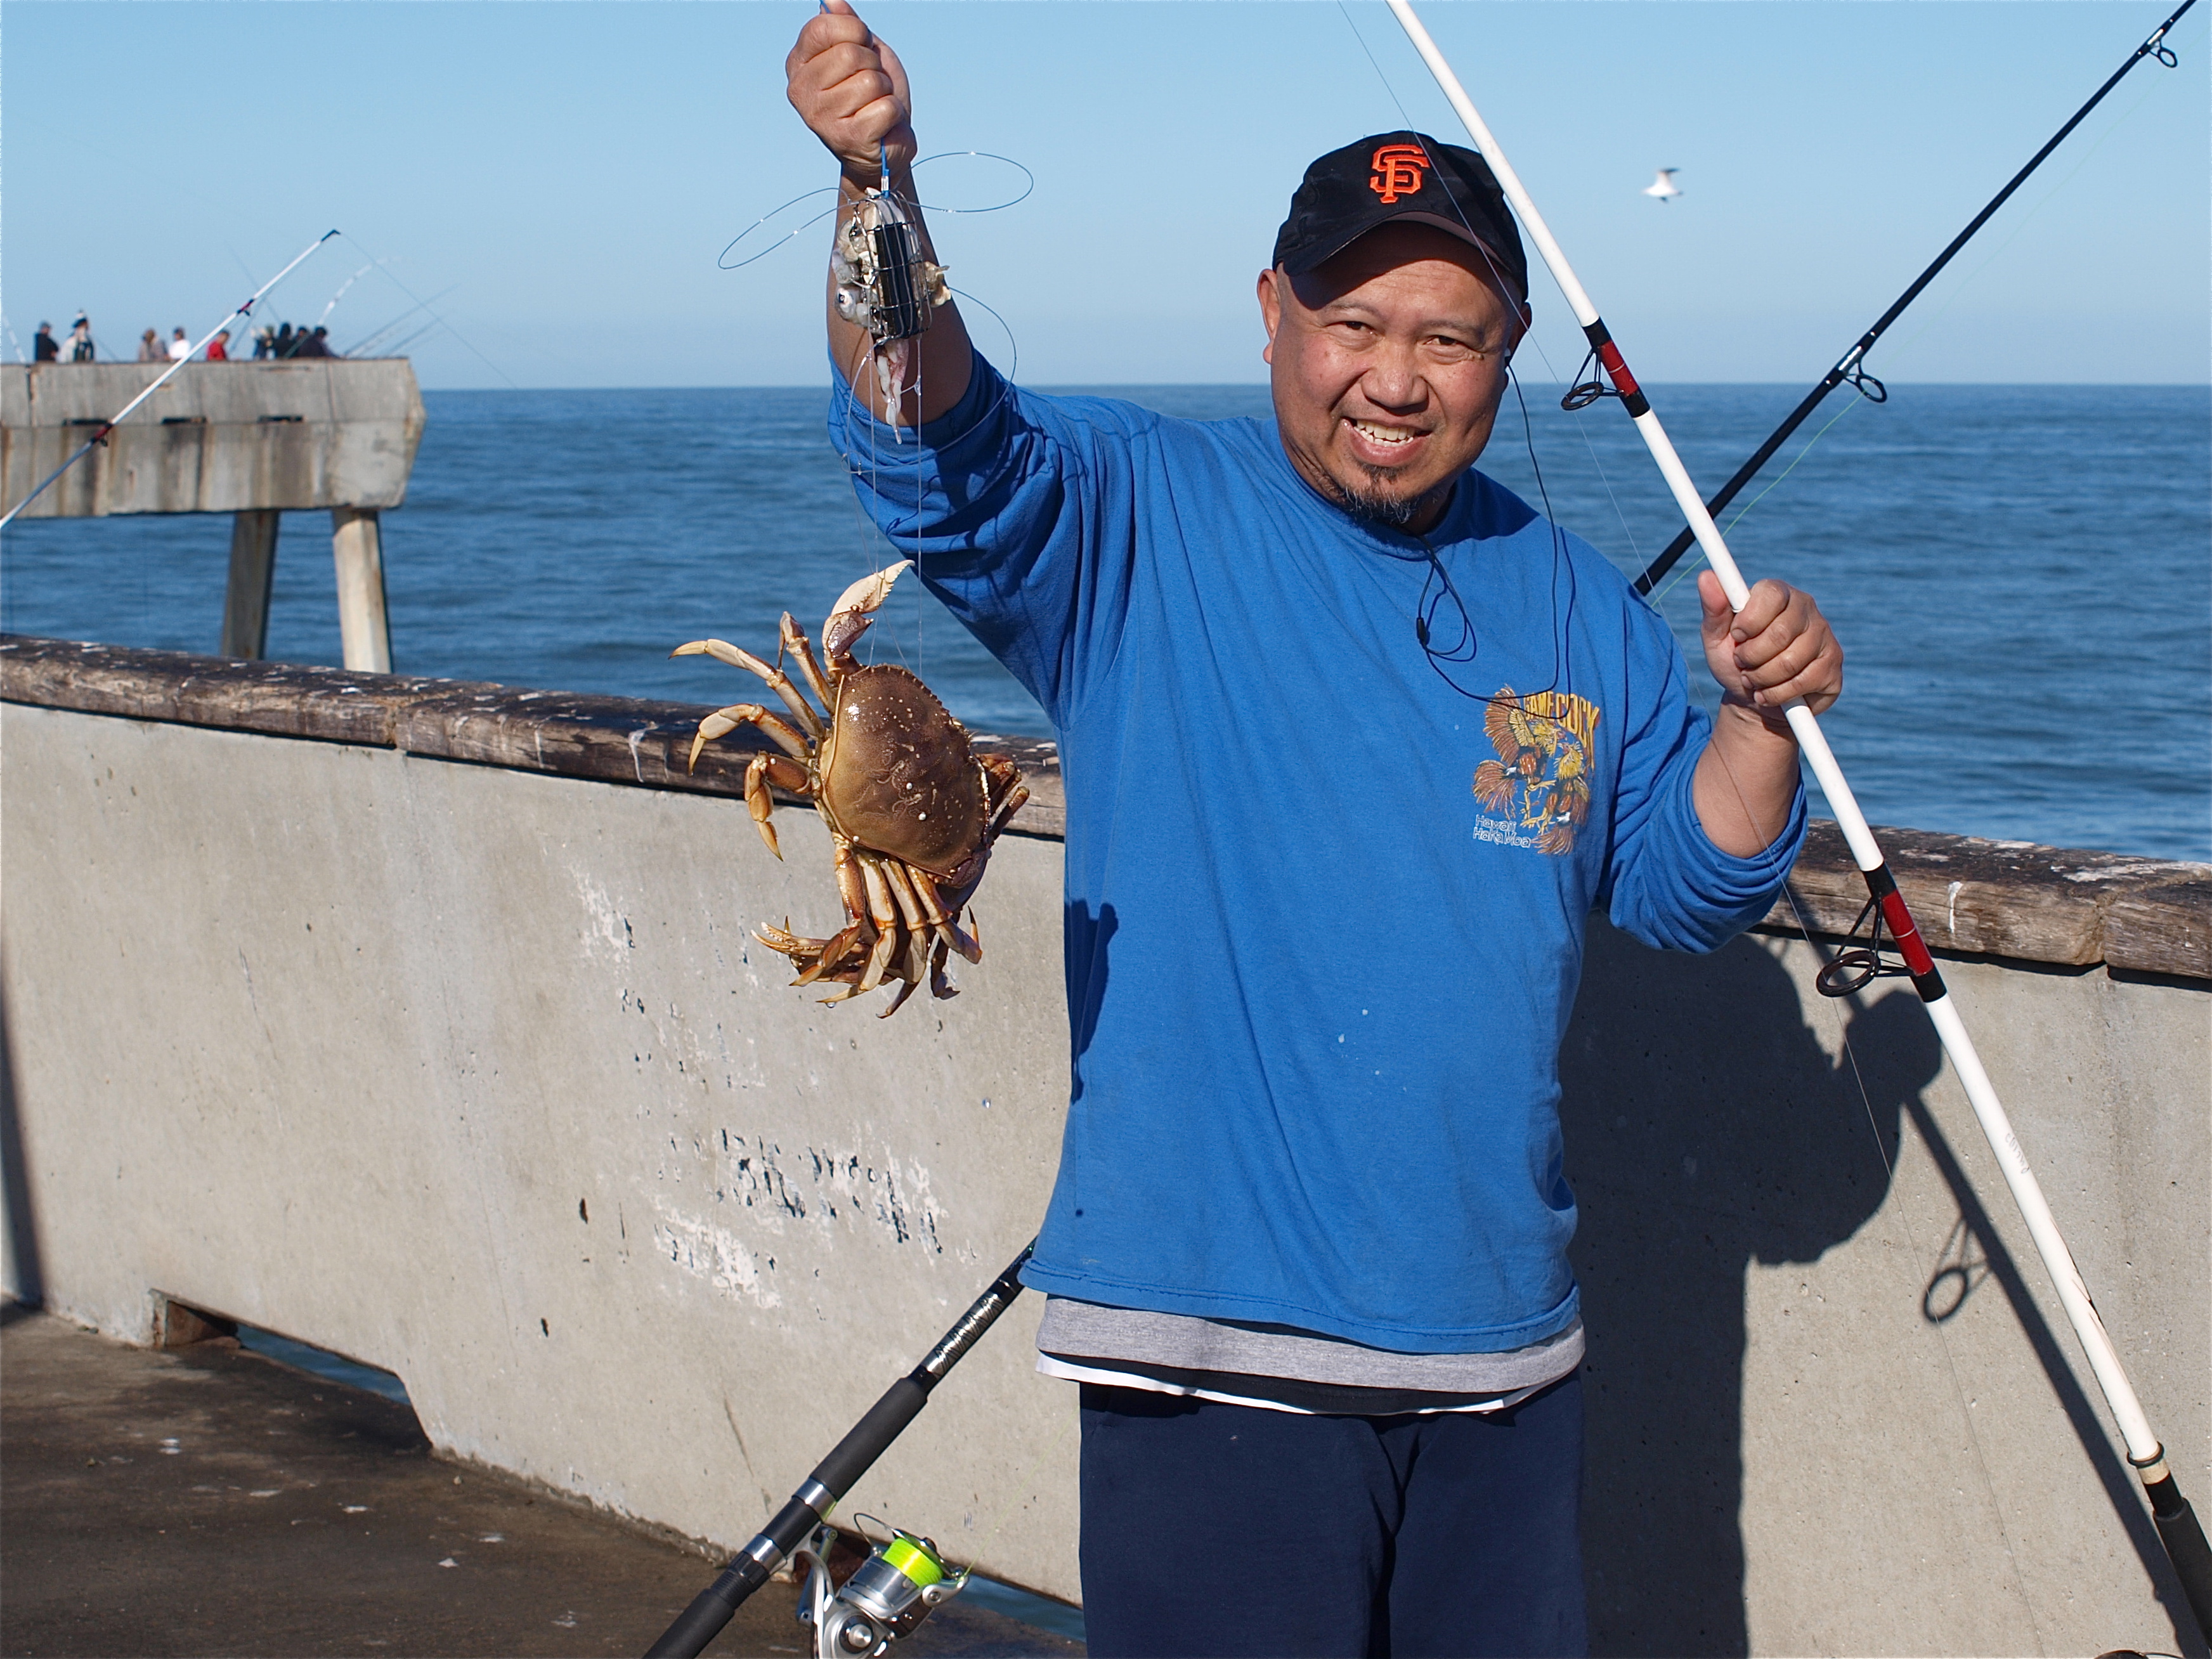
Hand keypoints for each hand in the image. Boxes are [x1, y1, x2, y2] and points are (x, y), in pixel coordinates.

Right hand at [786, 0, 916, 186]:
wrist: (884, 145)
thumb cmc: (871, 96)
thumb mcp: (860, 51)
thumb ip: (845, 25)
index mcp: (798, 64)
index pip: (824, 26)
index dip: (855, 32)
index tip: (862, 47)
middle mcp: (800, 91)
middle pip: (850, 54)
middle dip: (873, 66)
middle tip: (871, 85)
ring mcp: (820, 118)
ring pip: (870, 82)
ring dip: (884, 91)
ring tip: (874, 105)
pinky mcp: (847, 139)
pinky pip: (885, 107)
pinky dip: (893, 113)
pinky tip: (881, 124)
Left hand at [1698, 571, 1841, 721]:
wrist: (1753, 699)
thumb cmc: (1735, 661)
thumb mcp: (1716, 637)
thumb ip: (1713, 608)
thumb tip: (1706, 576)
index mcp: (1778, 593)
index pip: (1771, 594)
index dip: (1750, 620)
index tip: (1737, 635)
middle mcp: (1806, 608)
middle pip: (1780, 633)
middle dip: (1751, 656)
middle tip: (1742, 662)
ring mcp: (1824, 635)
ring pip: (1789, 662)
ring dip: (1760, 678)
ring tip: (1752, 679)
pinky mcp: (1832, 665)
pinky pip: (1802, 682)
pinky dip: (1775, 694)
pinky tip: (1767, 693)